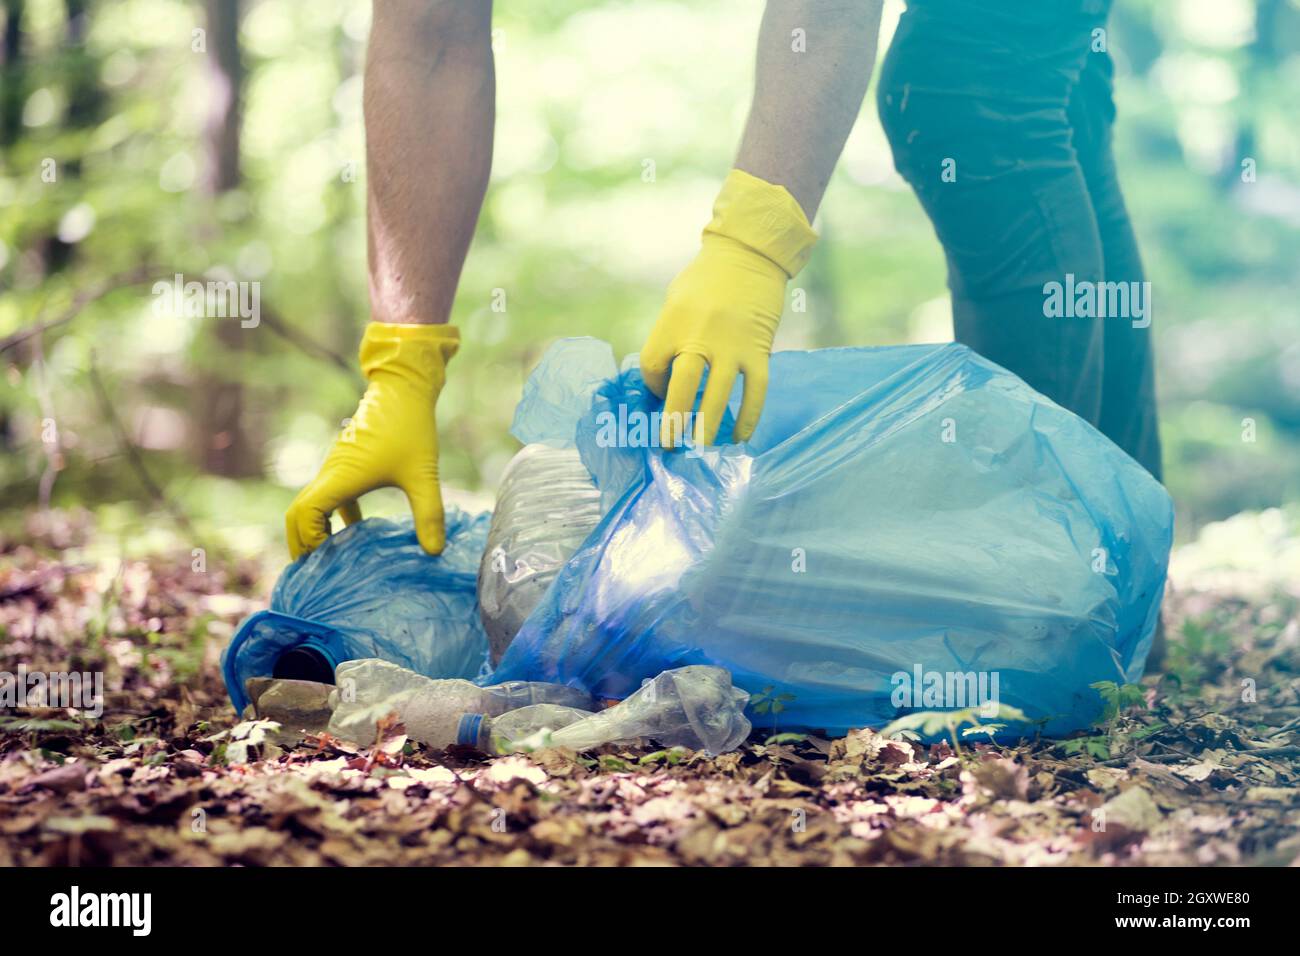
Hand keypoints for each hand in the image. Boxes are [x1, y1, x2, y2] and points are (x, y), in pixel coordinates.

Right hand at [285, 322, 458, 558]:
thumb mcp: (423, 474)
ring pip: (311, 504)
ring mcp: (336, 468)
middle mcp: (330, 474)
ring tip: (327, 559)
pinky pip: (331, 495)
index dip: (307, 541)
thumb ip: (430, 513)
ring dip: (314, 530)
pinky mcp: (348, 463)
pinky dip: (334, 516)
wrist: (403, 390)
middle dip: (300, 543)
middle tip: (312, 572)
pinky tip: (355, 533)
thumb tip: (434, 552)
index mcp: (339, 478)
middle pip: (297, 514)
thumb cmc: (410, 428)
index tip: (324, 562)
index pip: (304, 515)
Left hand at [640, 169, 816, 446]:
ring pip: (718, 395)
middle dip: (673, 420)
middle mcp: (700, 335)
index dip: (653, 385)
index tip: (662, 391)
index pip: (652, 366)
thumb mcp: (675, 302)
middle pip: (681, 386)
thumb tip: (663, 381)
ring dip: (708, 426)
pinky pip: (755, 390)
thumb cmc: (706, 280)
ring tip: (702, 448)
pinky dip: (749, 416)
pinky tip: (741, 436)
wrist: (749, 255)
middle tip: (670, 445)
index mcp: (672, 322)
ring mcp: (732, 345)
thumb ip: (669, 337)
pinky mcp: (758, 349)